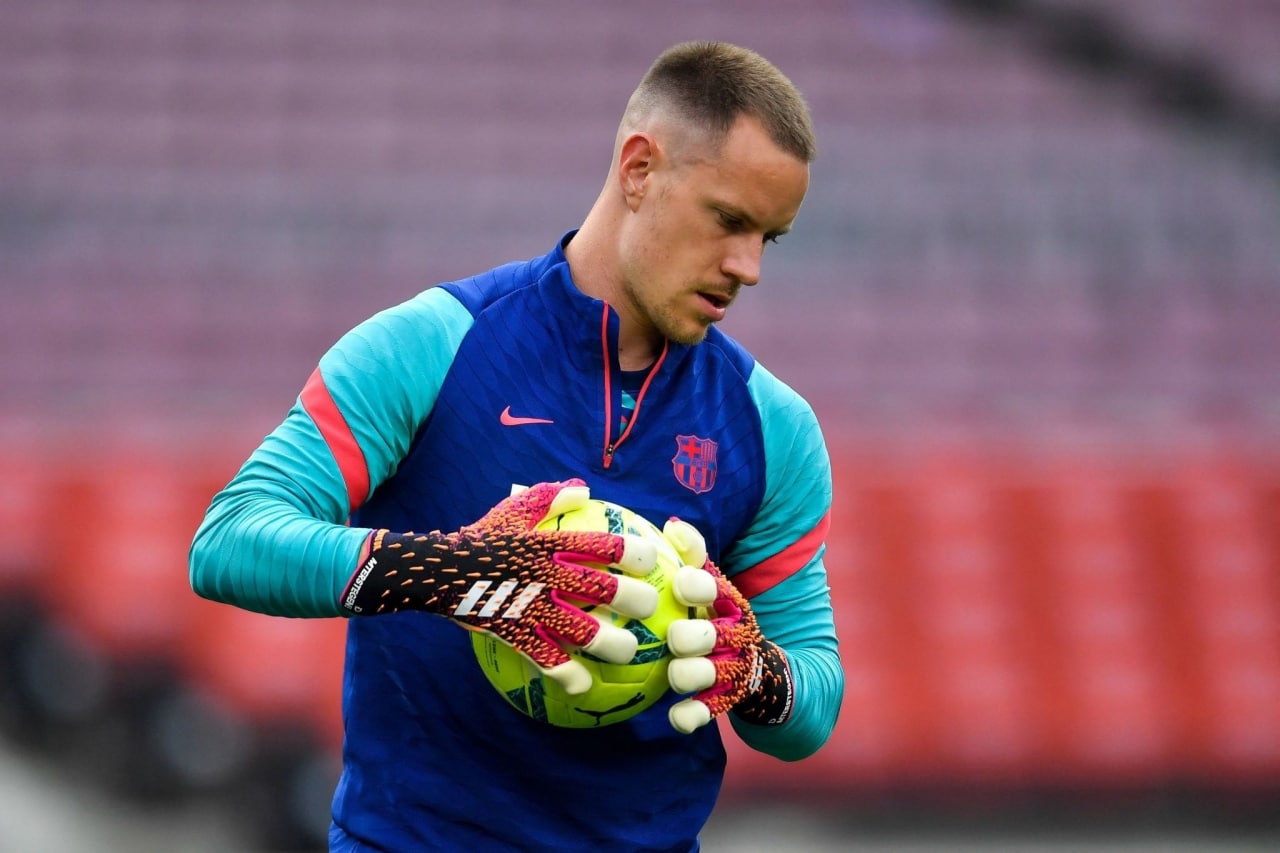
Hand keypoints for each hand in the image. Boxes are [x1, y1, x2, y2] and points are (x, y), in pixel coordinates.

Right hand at [340, 480, 658, 694]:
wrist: (434, 570)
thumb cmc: (480, 538)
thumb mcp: (512, 511)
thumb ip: (549, 497)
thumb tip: (584, 488)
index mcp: (548, 543)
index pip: (600, 544)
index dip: (633, 554)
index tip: (654, 562)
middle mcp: (545, 574)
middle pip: (602, 588)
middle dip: (635, 601)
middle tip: (652, 609)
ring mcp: (530, 606)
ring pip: (581, 629)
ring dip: (611, 643)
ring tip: (629, 651)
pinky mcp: (513, 633)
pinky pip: (544, 659)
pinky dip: (567, 675)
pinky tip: (584, 686)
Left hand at [662, 519, 795, 733]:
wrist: (766, 672)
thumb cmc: (719, 619)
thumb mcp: (714, 589)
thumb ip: (694, 557)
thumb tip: (672, 524)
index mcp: (728, 602)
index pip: (713, 588)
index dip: (697, 585)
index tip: (681, 585)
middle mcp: (733, 634)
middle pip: (709, 634)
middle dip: (690, 636)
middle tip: (675, 637)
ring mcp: (732, 668)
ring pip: (705, 673)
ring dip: (687, 674)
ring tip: (677, 674)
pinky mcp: (728, 698)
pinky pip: (707, 710)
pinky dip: (691, 715)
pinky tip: (677, 717)